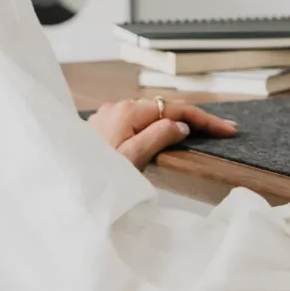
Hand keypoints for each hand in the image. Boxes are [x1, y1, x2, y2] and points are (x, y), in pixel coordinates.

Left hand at [88, 96, 238, 169]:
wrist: (61, 183)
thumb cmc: (94, 175)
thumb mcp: (133, 158)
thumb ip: (159, 136)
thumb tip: (182, 125)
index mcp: (129, 112)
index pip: (177, 109)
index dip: (205, 119)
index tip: (228, 129)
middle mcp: (119, 107)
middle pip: (165, 109)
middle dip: (194, 118)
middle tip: (222, 130)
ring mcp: (109, 116)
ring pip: (151, 114)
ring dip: (175, 122)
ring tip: (200, 131)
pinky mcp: (103, 127)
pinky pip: (137, 122)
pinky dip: (156, 126)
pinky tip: (166, 134)